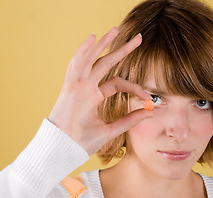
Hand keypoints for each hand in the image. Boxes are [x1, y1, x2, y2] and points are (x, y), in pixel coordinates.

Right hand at [48, 27, 153, 154]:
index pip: (118, 83)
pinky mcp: (69, 88)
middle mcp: (86, 88)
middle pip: (106, 64)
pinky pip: (76, 65)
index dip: (135, 88)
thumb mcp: (110, 130)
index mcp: (93, 97)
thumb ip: (129, 120)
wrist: (61, 152)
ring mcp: (77, 86)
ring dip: (102, 44)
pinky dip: (83, 51)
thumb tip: (151, 112)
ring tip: (115, 29)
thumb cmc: (81, 143)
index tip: (150, 98)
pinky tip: (93, 38)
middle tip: (139, 38)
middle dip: (122, 50)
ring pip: (91, 59)